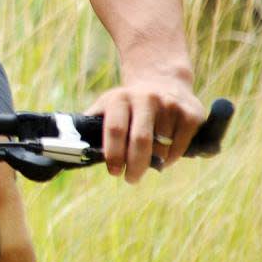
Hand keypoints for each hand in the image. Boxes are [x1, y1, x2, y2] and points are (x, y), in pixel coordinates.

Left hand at [87, 71, 204, 182]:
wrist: (164, 82)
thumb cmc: (128, 105)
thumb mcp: (107, 106)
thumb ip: (92, 124)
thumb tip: (71, 146)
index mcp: (120, 98)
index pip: (115, 129)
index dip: (113, 154)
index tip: (114, 172)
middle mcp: (146, 98)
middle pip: (141, 141)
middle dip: (135, 166)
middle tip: (131, 179)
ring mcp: (170, 105)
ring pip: (162, 148)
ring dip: (154, 163)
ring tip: (148, 161)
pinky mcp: (190, 115)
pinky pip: (179, 148)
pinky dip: (171, 159)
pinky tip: (165, 155)